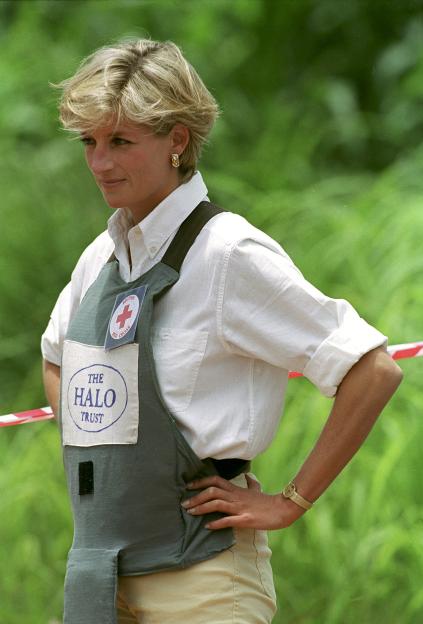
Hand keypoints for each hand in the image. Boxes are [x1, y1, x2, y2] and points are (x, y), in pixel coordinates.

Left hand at [181, 474, 304, 529]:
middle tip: (184, 504)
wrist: (283, 509)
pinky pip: (229, 520)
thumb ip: (251, 483)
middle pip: (212, 491)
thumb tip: (249, 476)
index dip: (200, 482)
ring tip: (190, 513)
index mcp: (237, 489)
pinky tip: (207, 527)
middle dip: (196, 496)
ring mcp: (240, 508)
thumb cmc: (269, 502)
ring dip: (202, 508)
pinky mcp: (246, 519)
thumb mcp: (258, 490)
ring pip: (217, 503)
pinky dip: (217, 523)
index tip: (188, 486)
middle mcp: (236, 496)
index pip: (215, 481)